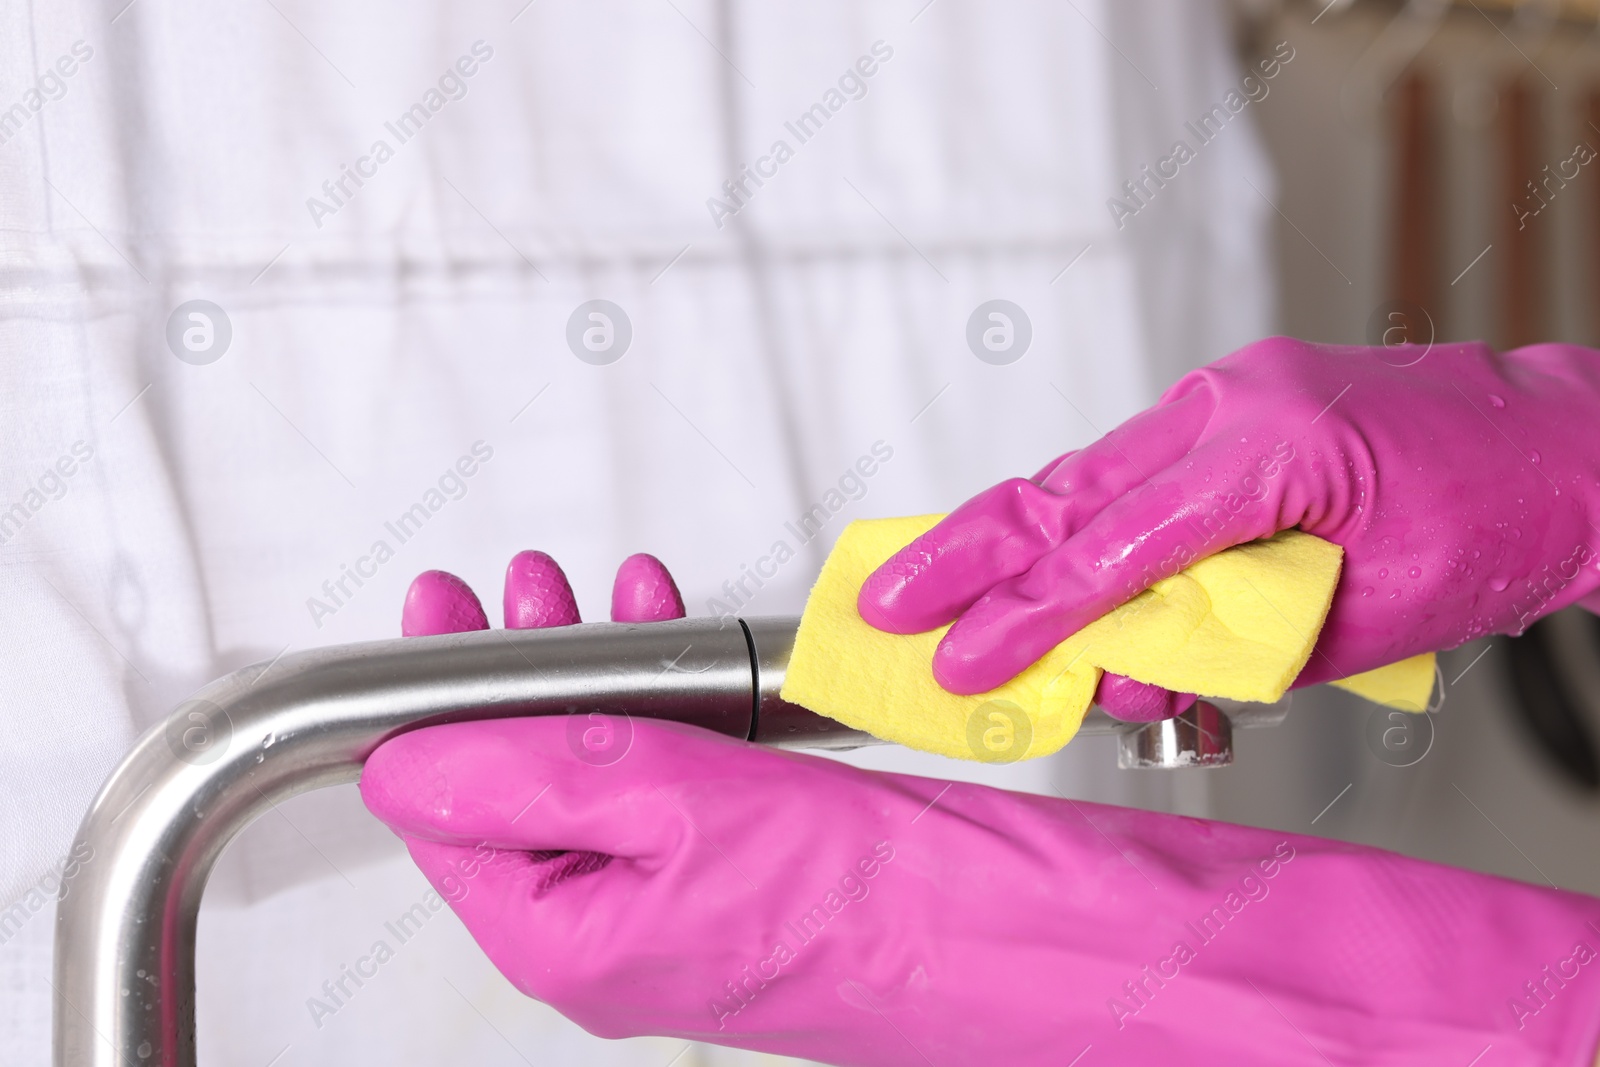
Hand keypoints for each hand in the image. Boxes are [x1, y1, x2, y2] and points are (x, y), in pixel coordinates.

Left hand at [364, 550, 1599, 1063]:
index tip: (439, 613)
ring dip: (591, 667)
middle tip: (508, 588)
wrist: (1036, 935)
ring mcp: (689, 891)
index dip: (434, 708)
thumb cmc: (887, 906)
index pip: (450, 817)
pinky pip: (679, 764)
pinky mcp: (755, 856)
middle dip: (513, 668)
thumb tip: (414, 756)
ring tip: (594, 591)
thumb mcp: (683, 808)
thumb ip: (533, 772)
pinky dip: (667, 690)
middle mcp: (621, 923)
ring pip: (601, 763)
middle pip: (519, 781)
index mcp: (575, 935)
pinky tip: (676, 635)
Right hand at [859, 338, 1599, 704]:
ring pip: (1086, 471)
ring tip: (932, 583)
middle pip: (1064, 488)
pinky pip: (1129, 464)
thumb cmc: (1490, 532)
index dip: (1024, 618)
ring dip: (1007, 535)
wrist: (1562, 452)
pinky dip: (1073, 518)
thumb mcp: (1352, 623)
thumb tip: (1113, 672)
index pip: (1109, 553)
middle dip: (964, 551)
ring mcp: (1229, 390)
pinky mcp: (1232, 400)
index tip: (960, 664)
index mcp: (1269, 454)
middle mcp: (1232, 402)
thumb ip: (1219, 646)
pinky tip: (1030, 554)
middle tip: (884, 600)